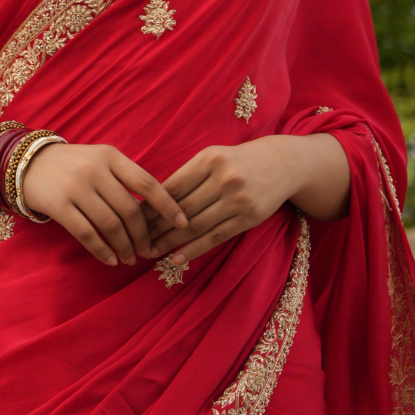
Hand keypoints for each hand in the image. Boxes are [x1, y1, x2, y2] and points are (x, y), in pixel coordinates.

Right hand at [21, 143, 187, 265]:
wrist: (29, 163)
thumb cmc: (74, 164)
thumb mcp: (101, 159)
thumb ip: (125, 177)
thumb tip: (157, 210)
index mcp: (111, 156)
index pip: (147, 182)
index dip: (167, 205)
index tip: (183, 224)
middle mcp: (95, 170)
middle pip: (130, 210)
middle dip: (144, 236)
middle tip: (149, 251)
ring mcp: (76, 188)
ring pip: (110, 225)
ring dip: (125, 247)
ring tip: (131, 259)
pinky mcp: (59, 206)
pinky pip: (87, 234)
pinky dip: (102, 251)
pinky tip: (111, 260)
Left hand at [145, 133, 349, 265]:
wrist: (281, 164)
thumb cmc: (236, 161)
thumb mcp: (212, 157)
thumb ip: (187, 176)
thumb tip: (151, 201)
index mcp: (209, 159)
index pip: (173, 187)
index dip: (151, 206)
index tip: (132, 219)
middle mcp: (225, 178)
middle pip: (183, 209)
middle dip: (156, 227)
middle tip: (137, 240)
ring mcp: (239, 200)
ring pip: (197, 226)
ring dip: (171, 242)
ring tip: (151, 251)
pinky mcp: (249, 218)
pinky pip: (216, 237)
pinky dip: (194, 249)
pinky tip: (177, 258)